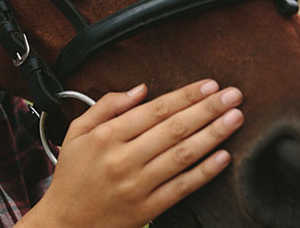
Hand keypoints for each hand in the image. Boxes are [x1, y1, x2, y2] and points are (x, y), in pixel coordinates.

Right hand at [22, 80, 242, 227]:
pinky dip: (205, 171)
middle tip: (232, 95)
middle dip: (207, 109)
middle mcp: (122, 159)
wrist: (65, 222)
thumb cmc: (72, 176)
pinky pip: (182, 187)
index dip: (184, 96)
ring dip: (213, 134)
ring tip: (234, 118)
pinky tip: (223, 157)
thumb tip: (139, 89)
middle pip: (173, 129)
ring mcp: (137, 185)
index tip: (208, 85)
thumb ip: (105, 106)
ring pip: (182, 155)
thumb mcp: (76, 132)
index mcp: (105, 137)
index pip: (153, 110)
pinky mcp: (147, 209)